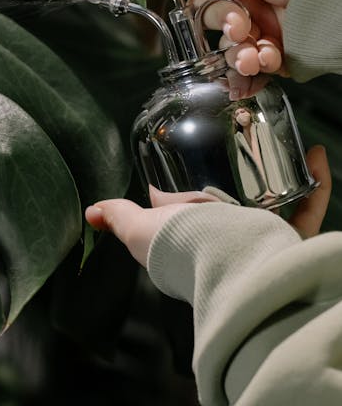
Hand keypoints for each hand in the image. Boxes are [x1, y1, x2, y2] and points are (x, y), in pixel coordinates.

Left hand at [85, 146, 330, 265]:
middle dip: (244, 174)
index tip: (200, 149)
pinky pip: (307, 208)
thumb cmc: (178, 249)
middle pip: (237, 203)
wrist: (221, 265)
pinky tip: (314, 155)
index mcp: (192, 233)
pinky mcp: (287, 239)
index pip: (191, 207)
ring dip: (283, 173)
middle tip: (247, 139)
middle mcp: (226, 236)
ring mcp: (259, 239)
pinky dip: (315, 183)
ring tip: (280, 143)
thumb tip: (90, 212)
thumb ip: (119, 216)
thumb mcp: (138, 228)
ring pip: (276, 204)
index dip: (191, 184)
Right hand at [148, 0, 319, 82]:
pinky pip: (248, 66)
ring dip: (237, 53)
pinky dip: (254, 67)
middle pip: (208, 19)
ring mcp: (258, 24)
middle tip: (242, 22)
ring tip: (254, 54)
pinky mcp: (271, 51)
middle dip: (224, 24)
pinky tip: (265, 60)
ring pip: (227, 47)